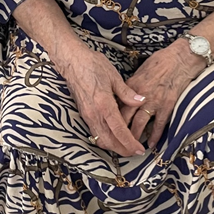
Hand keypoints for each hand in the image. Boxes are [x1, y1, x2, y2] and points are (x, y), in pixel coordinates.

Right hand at [61, 39, 147, 155]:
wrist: (72, 61)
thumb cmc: (93, 65)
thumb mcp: (114, 76)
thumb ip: (127, 93)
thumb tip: (142, 101)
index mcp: (104, 104)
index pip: (119, 130)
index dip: (130, 143)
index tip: (140, 149)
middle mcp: (94, 114)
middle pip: (109, 141)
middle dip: (123, 150)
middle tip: (135, 152)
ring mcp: (87, 115)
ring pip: (100, 139)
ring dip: (114, 147)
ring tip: (127, 147)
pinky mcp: (84, 114)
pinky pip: (95, 132)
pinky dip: (106, 139)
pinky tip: (115, 136)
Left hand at [120, 38, 204, 147]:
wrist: (181, 58)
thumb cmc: (162, 60)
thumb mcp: (142, 69)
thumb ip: (133, 84)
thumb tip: (126, 94)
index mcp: (132, 85)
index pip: (117, 104)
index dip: (110, 117)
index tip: (106, 127)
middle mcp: (140, 95)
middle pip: (125, 117)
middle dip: (118, 132)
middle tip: (114, 143)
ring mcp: (154, 101)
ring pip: (140, 123)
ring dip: (134, 137)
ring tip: (129, 147)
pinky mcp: (167, 105)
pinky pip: (160, 124)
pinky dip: (155, 135)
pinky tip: (151, 144)